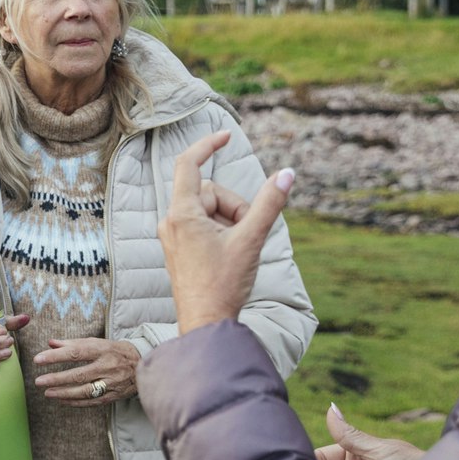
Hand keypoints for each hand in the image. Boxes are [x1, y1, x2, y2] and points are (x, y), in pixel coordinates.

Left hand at [33, 337, 140, 405]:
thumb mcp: (96, 342)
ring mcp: (111, 383)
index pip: (75, 353)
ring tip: (47, 393)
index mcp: (102, 350)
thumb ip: (73, 343)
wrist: (143, 363)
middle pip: (79, 374)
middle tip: (39, 381)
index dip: (56, 356)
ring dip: (64, 393)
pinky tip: (62, 401)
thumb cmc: (114, 351)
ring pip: (85, 391)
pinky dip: (76, 402)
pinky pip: (92, 401)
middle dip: (57, 379)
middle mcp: (107, 366)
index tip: (38, 359)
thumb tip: (50, 343)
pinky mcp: (114, 395)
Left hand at [159, 130, 295, 330]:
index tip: (226, 135)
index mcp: (182, 214)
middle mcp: (171, 221)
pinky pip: (203, 226)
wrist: (206, 324)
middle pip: (209, 192)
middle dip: (234, 206)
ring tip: (238, 249)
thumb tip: (288, 173)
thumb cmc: (224, 284)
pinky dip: (222, 232)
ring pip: (208, 210)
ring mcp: (172, 236)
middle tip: (246, 234)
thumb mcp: (252, 239)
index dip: (208, 146)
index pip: (189, 164)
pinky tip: (229, 255)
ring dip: (230, 221)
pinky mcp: (178, 248)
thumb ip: (269, 204)